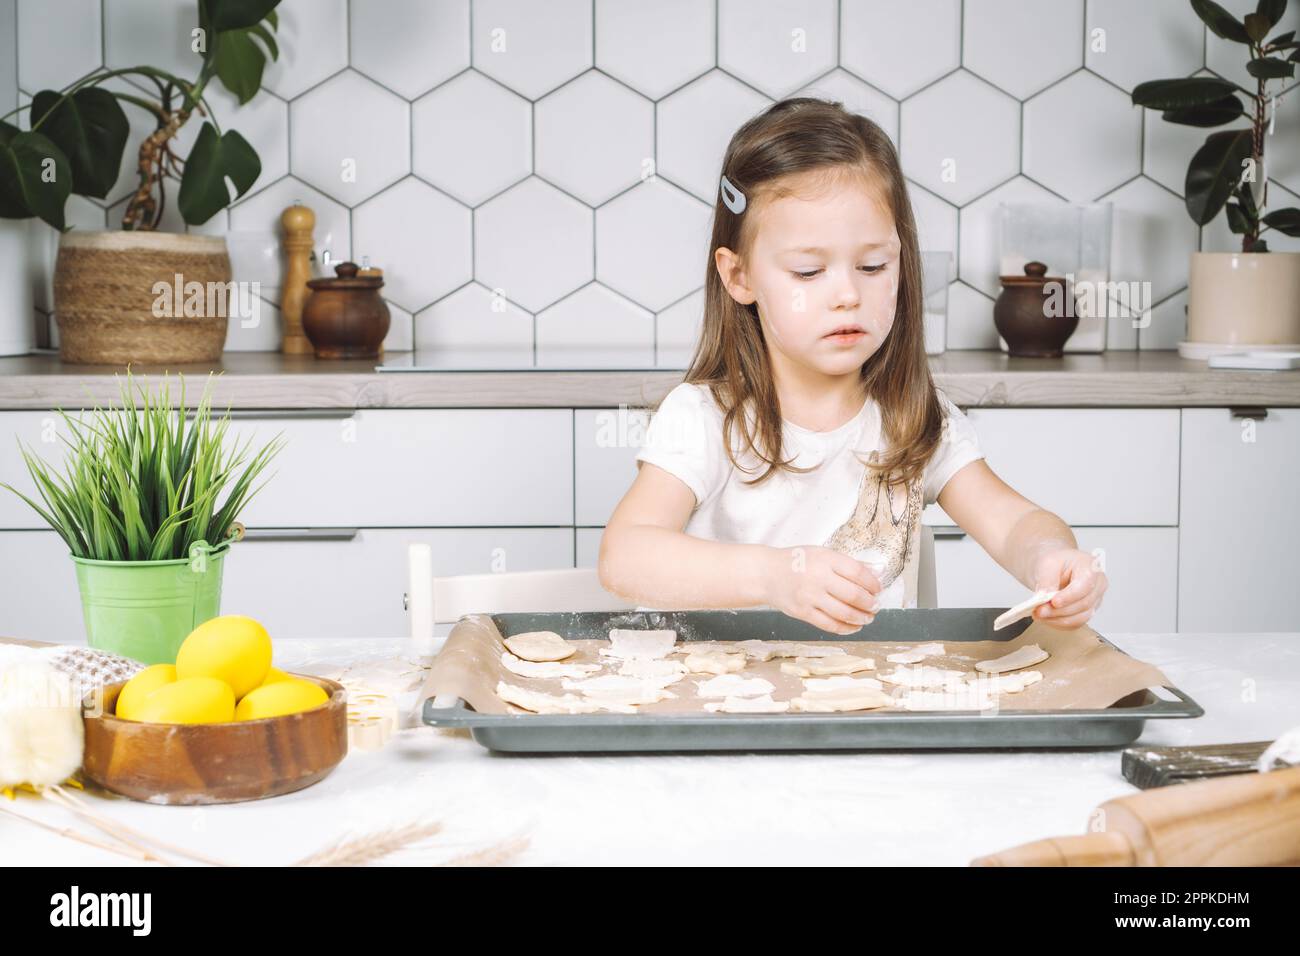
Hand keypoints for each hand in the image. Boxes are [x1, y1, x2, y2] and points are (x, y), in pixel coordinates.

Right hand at [762, 546, 881, 634]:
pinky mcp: (802, 612)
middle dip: (870, 603)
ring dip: (862, 618)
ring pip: (844, 613)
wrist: (766, 574)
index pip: (857, 572)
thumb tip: (878, 572)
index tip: (878, 589)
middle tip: (875, 606)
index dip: (873, 583)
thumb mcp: (822, 554)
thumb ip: (849, 563)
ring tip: (868, 617)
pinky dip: (846, 628)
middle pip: (854, 595)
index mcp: (825, 559)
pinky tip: (854, 626)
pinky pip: (829, 624)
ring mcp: (809, 596)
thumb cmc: (798, 562)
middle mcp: (817, 577)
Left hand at [1030, 548, 1106, 628]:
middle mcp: (1097, 585)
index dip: (1069, 596)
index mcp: (1091, 567)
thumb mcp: (1047, 564)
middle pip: (1084, 604)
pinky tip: (1047, 618)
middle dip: (1059, 610)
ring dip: (1058, 619)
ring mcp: (1095, 600)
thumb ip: (1047, 580)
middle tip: (1039, 610)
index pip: (1085, 585)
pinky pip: (1075, 623)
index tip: (1053, 602)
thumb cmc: (1056, 562)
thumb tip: (1044, 597)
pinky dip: (1059, 623)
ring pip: (1081, 617)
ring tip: (1039, 614)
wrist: (1054, 568)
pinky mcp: (1087, 612)